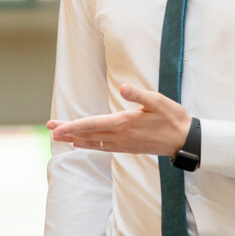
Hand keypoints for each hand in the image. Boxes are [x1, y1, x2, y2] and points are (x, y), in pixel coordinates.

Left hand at [47, 84, 189, 156]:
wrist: (185, 140)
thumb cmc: (173, 118)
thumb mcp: (158, 101)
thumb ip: (140, 95)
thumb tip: (124, 88)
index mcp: (124, 124)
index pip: (92, 125)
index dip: (73, 126)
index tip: (57, 127)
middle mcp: (120, 137)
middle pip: (88, 134)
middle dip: (67, 131)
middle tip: (49, 128)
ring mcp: (123, 144)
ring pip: (93, 143)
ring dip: (75, 139)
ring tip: (59, 136)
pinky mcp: (128, 148)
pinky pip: (102, 148)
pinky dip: (88, 145)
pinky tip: (82, 144)